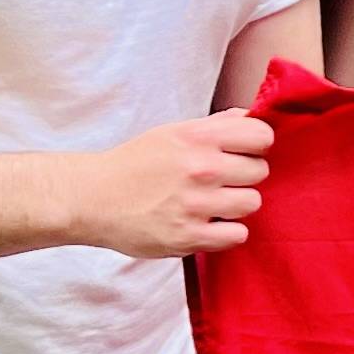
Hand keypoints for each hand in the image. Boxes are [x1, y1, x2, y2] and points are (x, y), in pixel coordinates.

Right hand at [73, 110, 274, 256]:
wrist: (92, 198)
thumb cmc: (134, 164)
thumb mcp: (171, 132)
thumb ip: (214, 126)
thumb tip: (249, 116)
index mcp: (197, 138)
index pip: (262, 135)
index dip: (256, 145)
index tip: (243, 153)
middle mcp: (200, 168)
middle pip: (260, 171)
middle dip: (245, 175)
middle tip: (222, 181)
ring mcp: (196, 204)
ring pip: (252, 202)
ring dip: (237, 204)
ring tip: (214, 203)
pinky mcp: (189, 237)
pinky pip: (238, 235)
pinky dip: (228, 232)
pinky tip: (210, 225)